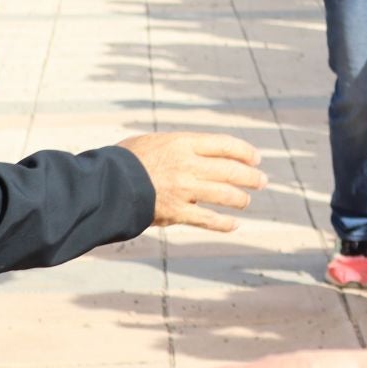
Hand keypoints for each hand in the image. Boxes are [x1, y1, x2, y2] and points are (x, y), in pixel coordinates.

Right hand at [117, 132, 266, 232]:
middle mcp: (189, 165)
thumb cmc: (124, 160)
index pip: (225, 144)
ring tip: (246, 201)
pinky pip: (207, 219)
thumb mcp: (154, 142)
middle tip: (262, 180)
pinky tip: (234, 225)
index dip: (245, 152)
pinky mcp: (176, 212)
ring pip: (224, 195)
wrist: (105, 184)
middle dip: (250, 176)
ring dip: (240, 199)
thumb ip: (178, 148)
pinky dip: (223, 223)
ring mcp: (184, 189)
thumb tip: (196, 151)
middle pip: (231, 170)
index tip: (256, 158)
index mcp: (183, 143)